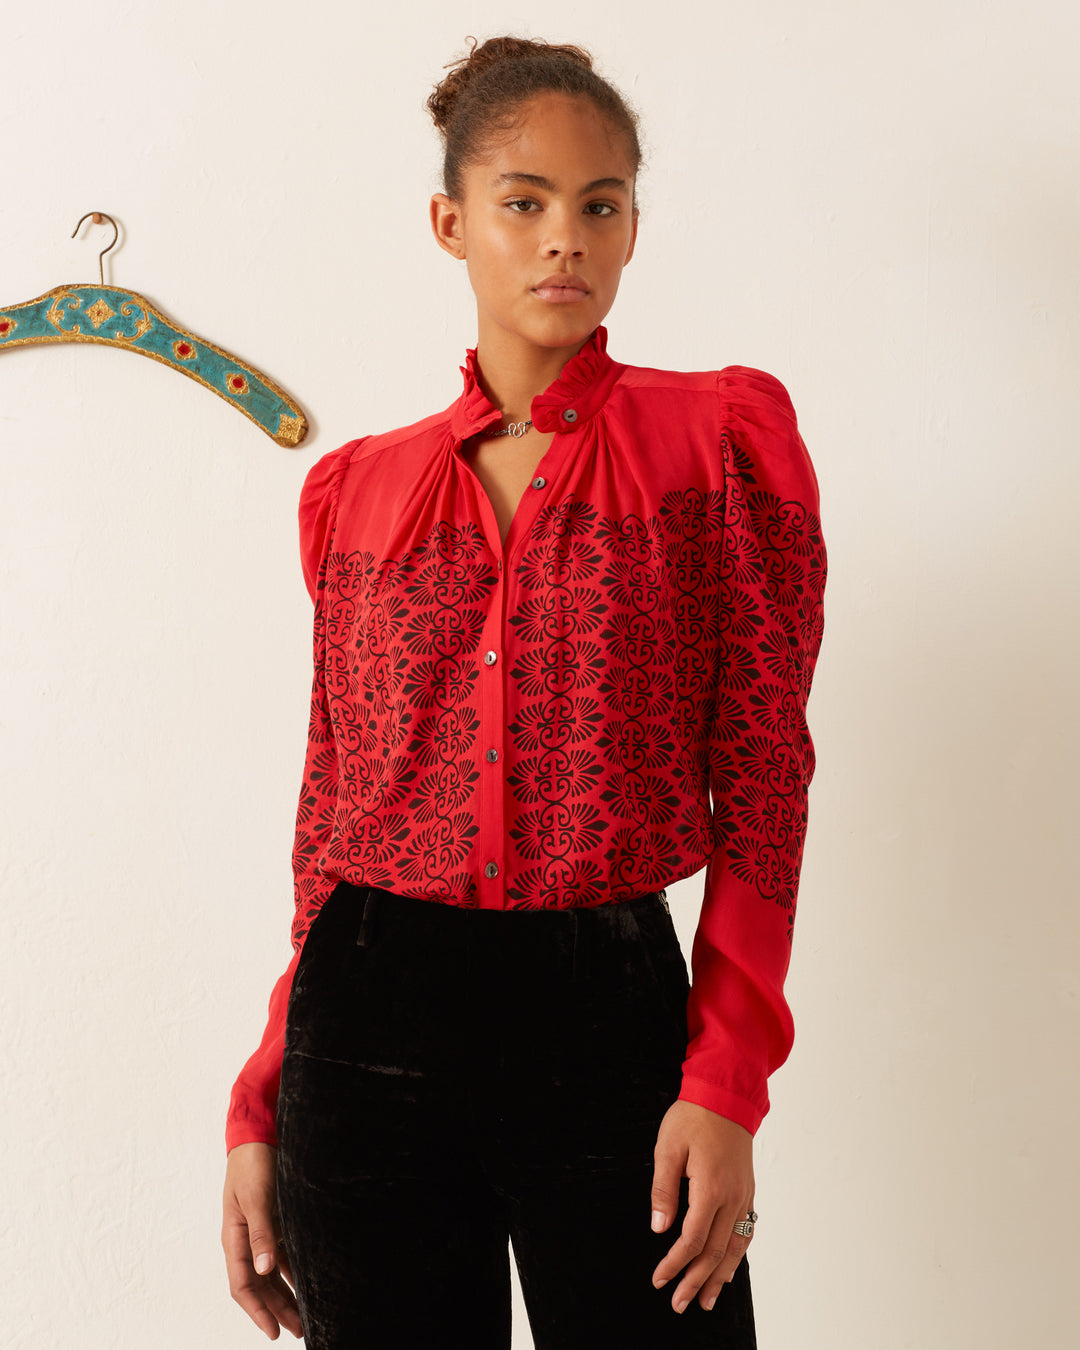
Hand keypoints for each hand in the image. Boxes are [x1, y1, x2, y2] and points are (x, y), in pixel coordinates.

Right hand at [221, 1142, 301, 1339]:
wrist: (259, 1135)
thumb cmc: (253, 1163)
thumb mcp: (256, 1198)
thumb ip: (261, 1233)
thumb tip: (264, 1269)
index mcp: (234, 1238)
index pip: (243, 1285)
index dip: (258, 1311)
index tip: (274, 1331)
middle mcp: (246, 1240)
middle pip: (260, 1285)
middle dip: (277, 1310)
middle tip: (297, 1331)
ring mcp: (261, 1231)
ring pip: (272, 1273)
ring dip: (286, 1294)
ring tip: (304, 1316)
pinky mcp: (275, 1221)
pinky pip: (283, 1254)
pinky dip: (294, 1271)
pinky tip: (307, 1282)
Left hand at [649, 1100, 754, 1314]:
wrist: (726, 1094)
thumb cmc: (693, 1117)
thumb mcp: (668, 1147)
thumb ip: (663, 1189)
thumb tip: (659, 1227)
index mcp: (710, 1188)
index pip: (692, 1240)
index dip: (675, 1264)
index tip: (659, 1279)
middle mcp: (732, 1197)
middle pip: (715, 1252)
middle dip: (696, 1281)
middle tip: (679, 1304)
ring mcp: (743, 1195)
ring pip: (734, 1247)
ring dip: (719, 1277)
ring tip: (706, 1300)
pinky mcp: (748, 1190)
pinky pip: (746, 1231)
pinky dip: (737, 1255)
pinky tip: (729, 1269)